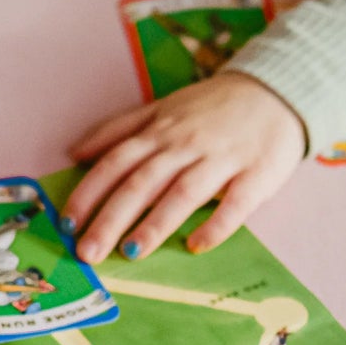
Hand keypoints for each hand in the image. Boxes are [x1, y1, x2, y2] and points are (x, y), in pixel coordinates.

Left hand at [63, 73, 304, 262]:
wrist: (278, 91)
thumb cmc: (212, 108)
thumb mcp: (161, 109)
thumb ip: (119, 129)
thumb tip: (75, 151)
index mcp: (159, 132)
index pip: (115, 163)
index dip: (89, 193)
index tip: (67, 222)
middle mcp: (185, 145)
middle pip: (141, 183)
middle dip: (111, 218)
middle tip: (88, 251)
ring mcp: (221, 159)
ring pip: (182, 192)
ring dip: (155, 223)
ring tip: (131, 252)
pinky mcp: (256, 174)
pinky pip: (236, 203)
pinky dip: (216, 225)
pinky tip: (197, 246)